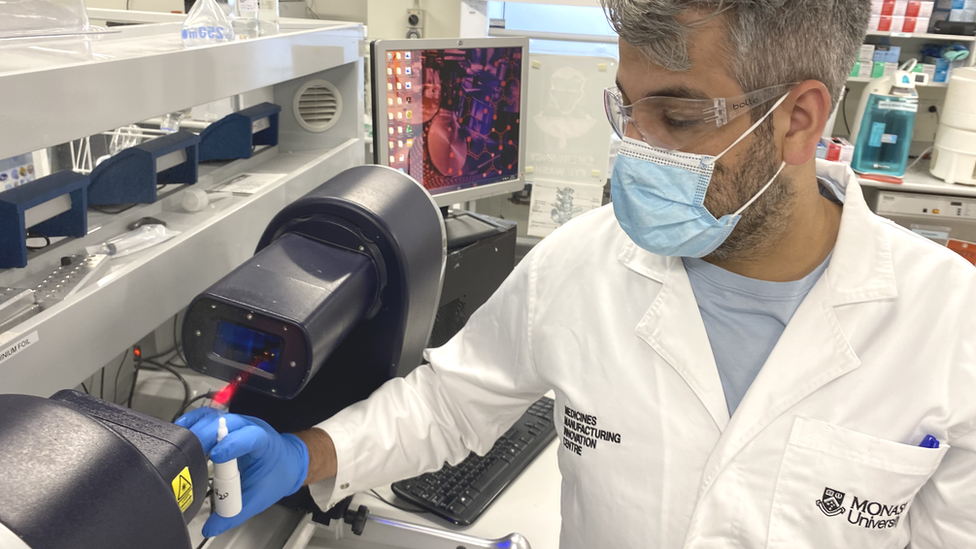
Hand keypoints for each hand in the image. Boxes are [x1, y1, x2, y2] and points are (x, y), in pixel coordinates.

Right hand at [176, 407, 308, 536]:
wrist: (287, 462)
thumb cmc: (276, 476)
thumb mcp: (258, 498)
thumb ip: (234, 513)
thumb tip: (210, 528)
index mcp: (264, 444)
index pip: (251, 437)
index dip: (233, 444)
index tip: (215, 457)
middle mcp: (250, 427)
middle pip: (227, 423)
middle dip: (206, 436)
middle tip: (188, 453)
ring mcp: (238, 423)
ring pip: (215, 417)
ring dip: (196, 429)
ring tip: (179, 444)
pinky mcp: (226, 425)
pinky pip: (208, 418)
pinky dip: (194, 423)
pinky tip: (180, 432)